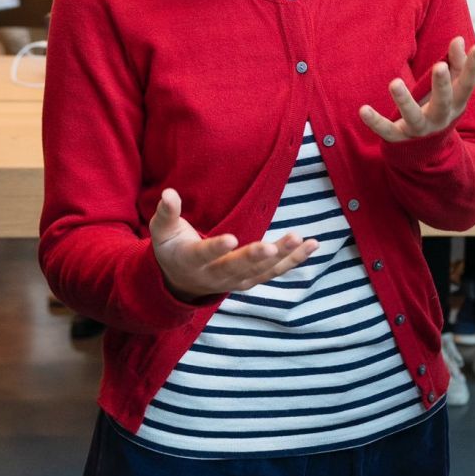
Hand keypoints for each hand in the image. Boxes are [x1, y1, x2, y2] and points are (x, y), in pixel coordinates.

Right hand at [151, 187, 317, 300]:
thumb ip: (166, 213)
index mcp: (191, 261)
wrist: (179, 282)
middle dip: (255, 258)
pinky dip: (294, 261)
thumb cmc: (172, 249)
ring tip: (302, 240)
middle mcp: (215, 276)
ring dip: (283, 258)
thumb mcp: (162, 232)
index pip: (203, 255)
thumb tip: (169, 193)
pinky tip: (312, 246)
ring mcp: (235, 281)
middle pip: (237, 268)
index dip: (216, 249)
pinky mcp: (250, 280)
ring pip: (261, 272)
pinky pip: (274, 273)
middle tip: (272, 248)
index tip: (231, 239)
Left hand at [359, 36, 474, 142]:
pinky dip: (375, 122)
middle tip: (440, 66)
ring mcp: (420, 129)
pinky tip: (363, 109)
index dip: (473, 67)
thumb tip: (459, 39)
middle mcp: (440, 117)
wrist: (428, 148)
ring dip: (404, 101)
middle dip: (442, 85)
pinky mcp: (400, 137)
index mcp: (456, 103)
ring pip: (413, 117)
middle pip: (443, 102)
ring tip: (394, 83)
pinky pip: (386, 131)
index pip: (467, 84)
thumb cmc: (441, 105)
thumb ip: (456, 63)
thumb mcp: (452, 87)